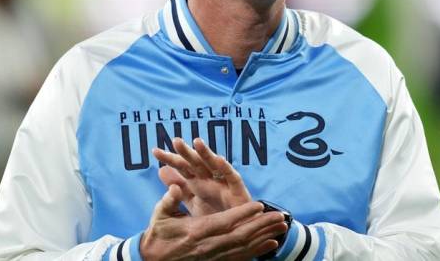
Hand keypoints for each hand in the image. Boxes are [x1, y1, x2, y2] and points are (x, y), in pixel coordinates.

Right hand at [140, 184, 286, 260]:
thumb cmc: (157, 235)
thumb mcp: (160, 215)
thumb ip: (170, 199)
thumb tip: (176, 185)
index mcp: (196, 232)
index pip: (224, 222)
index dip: (242, 214)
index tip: (259, 205)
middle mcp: (208, 246)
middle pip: (240, 236)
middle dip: (262, 226)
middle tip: (280, 217)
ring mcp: (214, 257)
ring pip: (244, 247)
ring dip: (264, 237)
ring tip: (282, 228)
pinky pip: (240, 257)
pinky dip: (257, 251)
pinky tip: (271, 245)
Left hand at [153, 137, 251, 215]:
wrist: (236, 229)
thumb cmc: (216, 212)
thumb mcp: (193, 202)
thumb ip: (179, 188)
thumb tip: (161, 170)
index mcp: (197, 180)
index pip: (181, 166)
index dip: (170, 159)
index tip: (155, 151)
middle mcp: (210, 178)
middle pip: (196, 162)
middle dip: (186, 152)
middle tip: (175, 141)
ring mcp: (223, 182)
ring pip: (213, 165)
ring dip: (206, 153)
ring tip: (197, 142)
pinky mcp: (238, 190)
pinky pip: (232, 177)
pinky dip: (226, 168)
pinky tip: (219, 159)